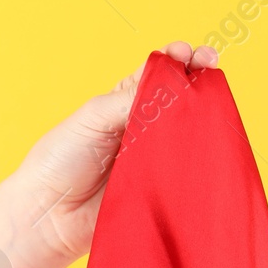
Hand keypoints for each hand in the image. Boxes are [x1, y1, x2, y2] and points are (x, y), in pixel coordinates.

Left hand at [12, 42, 218, 267]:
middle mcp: (143, 126)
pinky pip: (189, 166)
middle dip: (199, 77)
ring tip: (216, 99)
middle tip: (210, 63)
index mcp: (122, 102)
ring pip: (189, 130)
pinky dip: (202, 152)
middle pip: (180, 98)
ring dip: (205, 113)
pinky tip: (211, 139)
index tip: (190, 52)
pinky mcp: (165, 185)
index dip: (176, 59)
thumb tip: (170, 87)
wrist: (51, 215)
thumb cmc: (61, 161)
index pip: (156, 74)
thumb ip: (129, 100)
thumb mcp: (92, 117)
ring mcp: (156, 155)